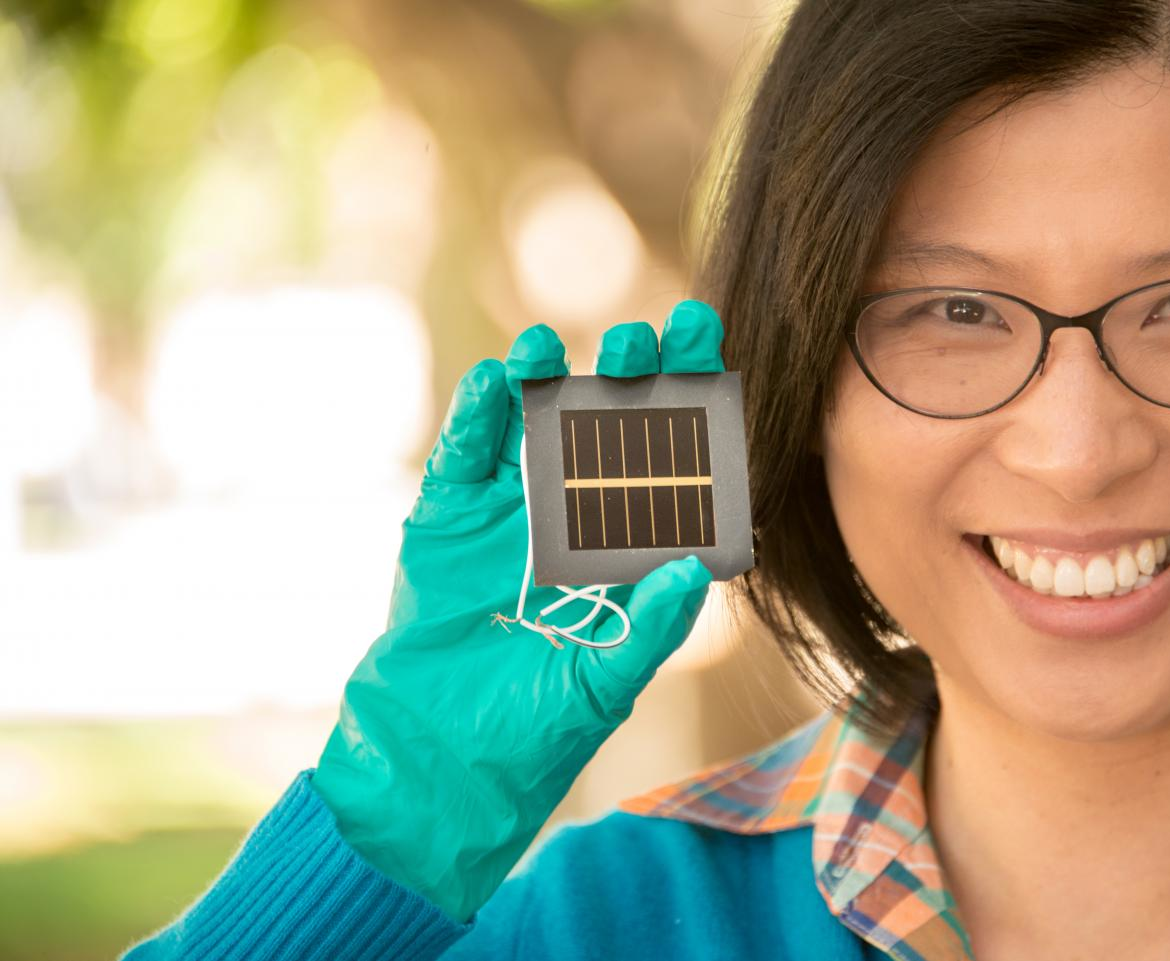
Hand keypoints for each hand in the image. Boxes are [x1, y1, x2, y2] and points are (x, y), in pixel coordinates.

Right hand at [311, 301, 726, 920]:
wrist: (437, 761)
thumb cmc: (534, 733)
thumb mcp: (603, 685)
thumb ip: (651, 628)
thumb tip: (697, 567)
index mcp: (625, 552)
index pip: (670, 468)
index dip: (690, 411)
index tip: (712, 356)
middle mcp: (574, 519)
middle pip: (607, 433)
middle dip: (629, 384)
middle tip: (649, 336)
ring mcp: (508, 515)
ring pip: (533, 430)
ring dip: (547, 386)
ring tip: (557, 344)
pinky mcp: (447, 521)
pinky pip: (465, 457)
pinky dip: (478, 420)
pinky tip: (498, 381)